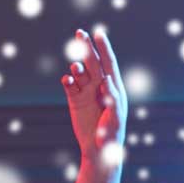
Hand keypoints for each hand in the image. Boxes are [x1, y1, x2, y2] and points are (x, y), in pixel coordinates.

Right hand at [62, 28, 126, 163]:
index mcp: (113, 87)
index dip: (104, 48)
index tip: (99, 34)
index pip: (108, 63)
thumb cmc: (111, 134)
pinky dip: (67, 80)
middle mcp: (99, 86)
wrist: (98, 149)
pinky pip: (69, 85)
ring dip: (77, 66)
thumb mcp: (115, 117)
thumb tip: (106, 79)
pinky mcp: (74, 100)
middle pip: (92, 62)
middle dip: (86, 47)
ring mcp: (86, 92)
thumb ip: (113, 98)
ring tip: (76, 67)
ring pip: (80, 72)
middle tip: (80, 33)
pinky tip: (67, 79)